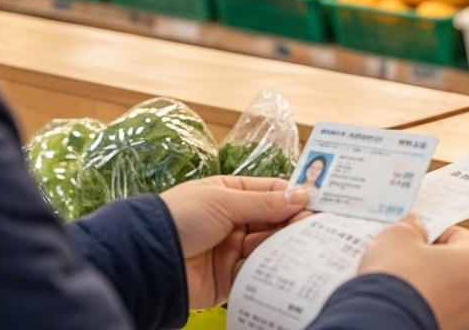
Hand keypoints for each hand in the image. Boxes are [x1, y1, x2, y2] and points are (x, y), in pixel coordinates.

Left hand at [159, 176, 309, 308]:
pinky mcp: (231, 276)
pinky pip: (259, 269)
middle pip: (274, 219)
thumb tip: (302, 195)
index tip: (321, 201)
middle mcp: (233, 220)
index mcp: (229, 193)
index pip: (271, 191)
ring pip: (270, 244)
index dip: (295, 195)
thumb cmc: (179, 218)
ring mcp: (232, 248)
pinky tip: (291, 263)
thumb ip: (265, 202)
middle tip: (321, 224)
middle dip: (296, 221)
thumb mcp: (223, 201)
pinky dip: (275, 267)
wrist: (147, 260)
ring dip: (288, 243)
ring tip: (310, 243)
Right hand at [358, 217, 468, 329]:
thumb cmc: (398, 285)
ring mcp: (462, 319)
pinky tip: (399, 299)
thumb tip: (412, 227)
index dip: (434, 231)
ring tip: (399, 279)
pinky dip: (419, 303)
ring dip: (425, 282)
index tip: (417, 234)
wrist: (380, 323)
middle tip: (406, 255)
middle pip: (454, 264)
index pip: (459, 236)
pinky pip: (433, 309)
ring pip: (444, 290)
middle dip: (429, 258)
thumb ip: (411, 226)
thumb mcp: (398, 237)